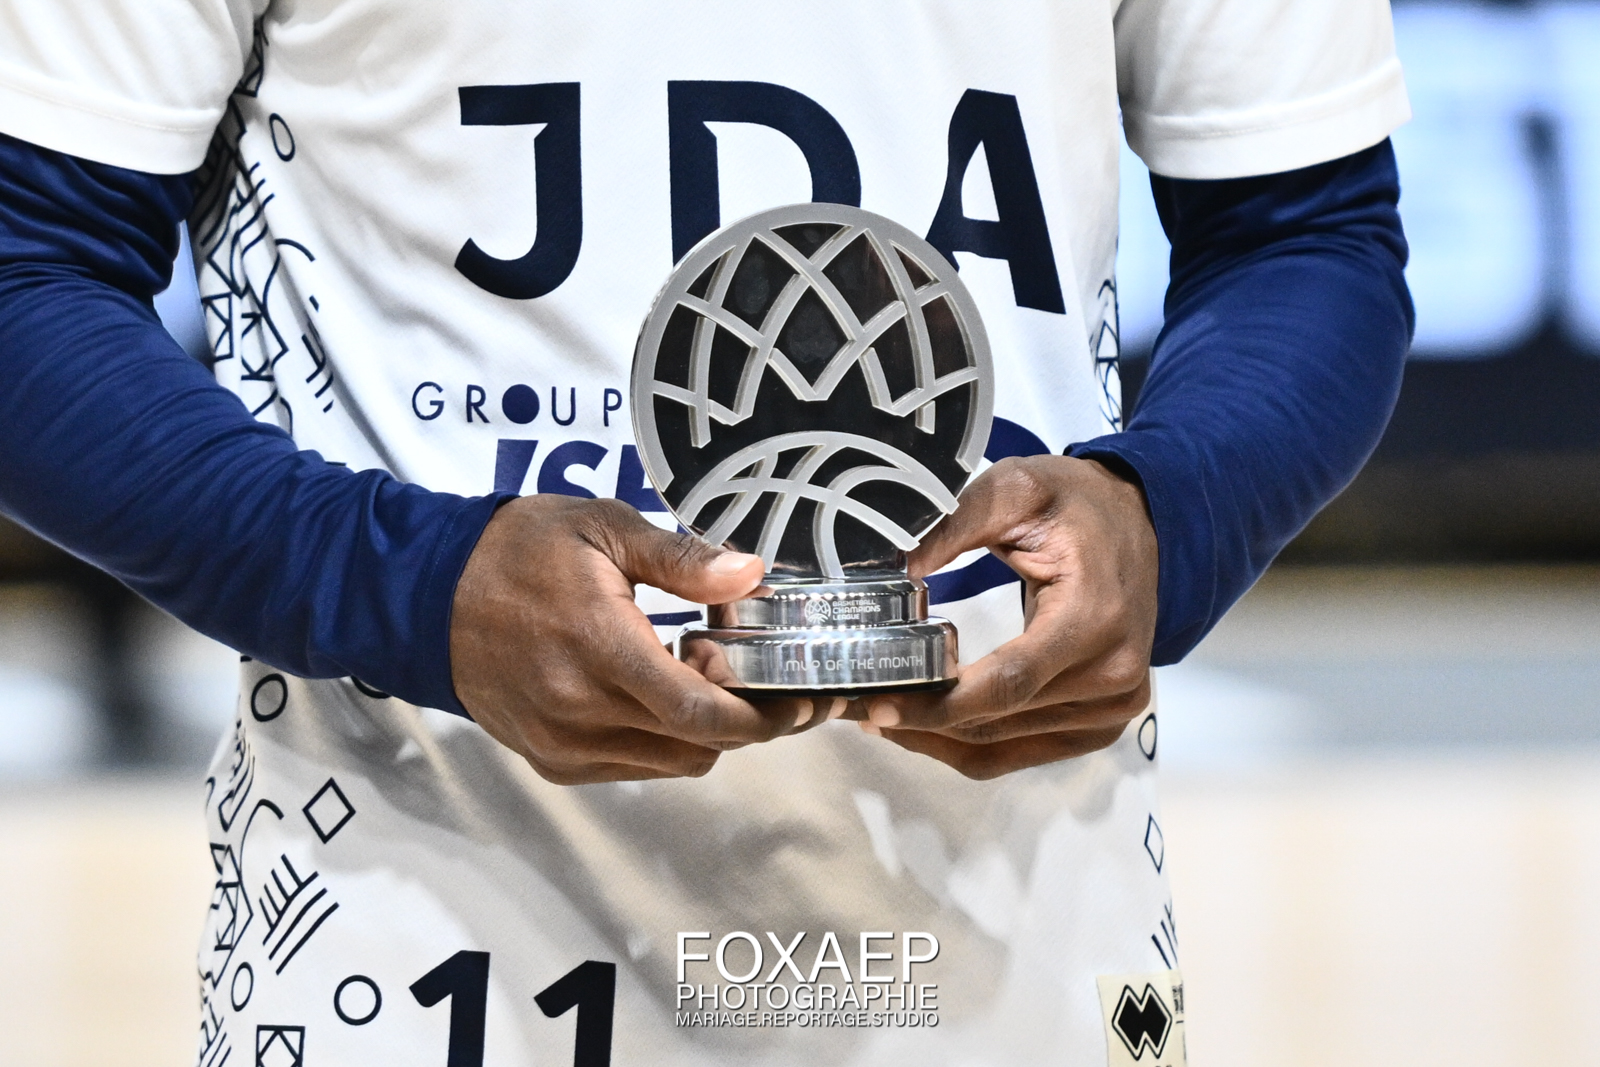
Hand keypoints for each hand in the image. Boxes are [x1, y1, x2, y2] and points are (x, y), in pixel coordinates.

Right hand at [450, 496, 809, 783]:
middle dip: (746, 721)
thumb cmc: (517, 551)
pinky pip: (633, 767)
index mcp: (599, 649)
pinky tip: (658, 692)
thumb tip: (749, 574)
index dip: (761, 716)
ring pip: (671, 763)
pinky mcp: (551, 760)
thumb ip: (680, 557)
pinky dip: (664, 740)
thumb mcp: (602, 527)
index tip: (798, 698)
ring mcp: (563, 744)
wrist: (426, 593)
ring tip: (702, 673)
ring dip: (704, 731)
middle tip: (762, 676)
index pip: (700, 713)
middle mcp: (580, 712)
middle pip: (697, 745)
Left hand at [859, 456, 1157, 778]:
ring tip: (873, 713)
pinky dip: (965, 745)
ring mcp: (1111, 707)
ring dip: (932, 737)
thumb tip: (891, 568)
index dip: (937, 702)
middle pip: (995, 721)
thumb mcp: (1016, 489)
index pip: (1008, 681)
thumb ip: (954, 524)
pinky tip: (921, 725)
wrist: (1141, 522)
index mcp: (1094, 618)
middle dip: (916, 719)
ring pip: (999, 746)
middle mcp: (1112, 675)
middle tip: (849, 703)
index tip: (876, 703)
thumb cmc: (1077, 505)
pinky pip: (1019, 752)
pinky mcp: (1100, 723)